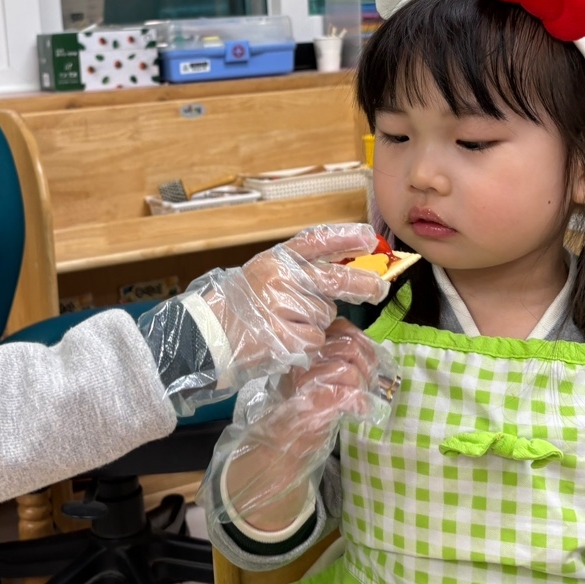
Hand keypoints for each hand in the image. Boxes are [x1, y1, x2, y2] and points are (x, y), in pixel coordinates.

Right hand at [208, 224, 389, 372]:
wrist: (204, 337)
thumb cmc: (235, 309)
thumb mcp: (260, 278)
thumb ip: (295, 275)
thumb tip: (339, 279)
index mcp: (275, 260)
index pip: (316, 242)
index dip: (345, 238)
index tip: (370, 238)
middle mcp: (280, 278)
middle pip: (335, 279)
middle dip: (363, 285)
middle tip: (380, 289)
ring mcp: (282, 306)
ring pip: (324, 314)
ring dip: (312, 324)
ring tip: (282, 325)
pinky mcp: (285, 335)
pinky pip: (314, 339)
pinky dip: (304, 345)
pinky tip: (281, 342)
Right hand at [217, 320, 390, 531]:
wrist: (282, 445)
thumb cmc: (303, 410)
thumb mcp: (316, 376)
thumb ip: (335, 358)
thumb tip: (368, 351)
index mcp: (305, 348)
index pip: (339, 327)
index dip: (361, 340)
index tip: (368, 357)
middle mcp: (303, 360)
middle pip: (348, 345)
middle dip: (368, 363)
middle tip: (370, 380)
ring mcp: (305, 381)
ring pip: (348, 368)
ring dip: (364, 384)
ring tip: (363, 396)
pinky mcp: (313, 404)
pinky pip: (347, 394)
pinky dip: (361, 402)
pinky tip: (360, 410)